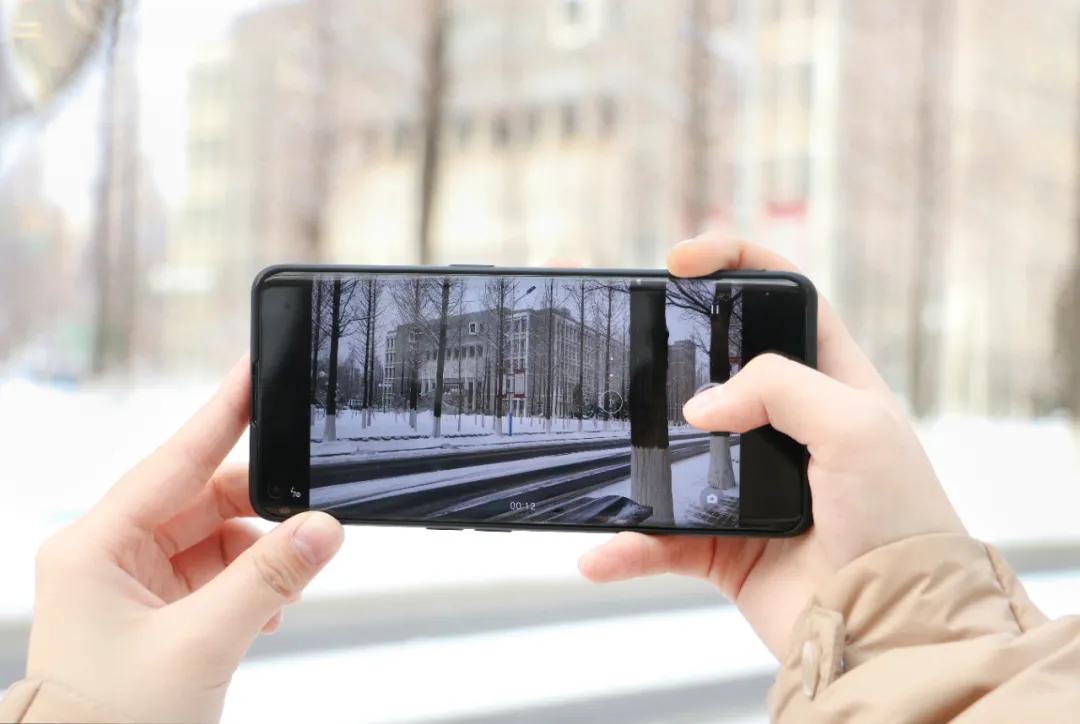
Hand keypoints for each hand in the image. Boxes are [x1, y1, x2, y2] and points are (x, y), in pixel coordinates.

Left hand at [26, 356, 343, 721]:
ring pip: (214, 538)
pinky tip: (269, 608)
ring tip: (285, 589)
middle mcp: (109, 555)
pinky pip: (213, 574)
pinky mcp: (154, 612)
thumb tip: (322, 528)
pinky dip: (249, 584)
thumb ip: (268, 578)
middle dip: (259, 511)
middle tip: (310, 512)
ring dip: (258, 558)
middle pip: (201, 500)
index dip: (222, 415)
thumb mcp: (200, 645)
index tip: (257, 373)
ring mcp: (131, 584)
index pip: (174, 460)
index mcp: (95, 547)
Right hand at [578, 236, 964, 657]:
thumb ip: (779, 387)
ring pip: (670, 453)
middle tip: (610, 329)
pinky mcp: (720, 542)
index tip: (680, 262)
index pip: (781, 300)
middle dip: (657, 348)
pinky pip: (659, 538)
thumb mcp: (856, 427)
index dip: (735, 265)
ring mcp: (745, 484)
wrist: (890, 630)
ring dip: (627, 451)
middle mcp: (783, 426)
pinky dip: (629, 547)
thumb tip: (700, 408)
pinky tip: (600, 553)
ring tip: (586, 435)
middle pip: (708, 368)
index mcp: (827, 382)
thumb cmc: (898, 520)